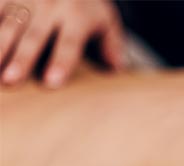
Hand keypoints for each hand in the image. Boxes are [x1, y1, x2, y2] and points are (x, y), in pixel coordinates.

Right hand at [0, 0, 123, 87]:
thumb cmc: (87, 7)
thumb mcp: (106, 21)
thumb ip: (112, 45)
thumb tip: (116, 69)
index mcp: (77, 16)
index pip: (69, 43)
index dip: (61, 62)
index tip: (52, 83)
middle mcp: (50, 6)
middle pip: (34, 36)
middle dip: (22, 59)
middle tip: (11, 81)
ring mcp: (26, 0)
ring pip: (8, 25)